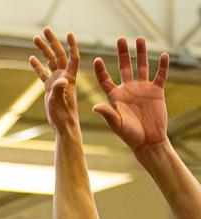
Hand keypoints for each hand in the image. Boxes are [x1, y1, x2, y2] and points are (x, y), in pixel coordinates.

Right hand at [29, 27, 79, 133]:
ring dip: (43, 50)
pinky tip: (32, 58)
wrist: (64, 126)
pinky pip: (43, 74)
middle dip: (52, 42)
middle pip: (58, 55)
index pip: (72, 57)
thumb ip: (60, 90)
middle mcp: (64, 76)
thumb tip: (61, 80)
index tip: (69, 34)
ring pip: (50, 62)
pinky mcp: (50, 89)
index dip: (71, 45)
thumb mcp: (60, 102)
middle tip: (45, 30)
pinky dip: (38, 66)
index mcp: (69, 78)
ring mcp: (57, 82)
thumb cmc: (64, 116)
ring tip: (35, 39)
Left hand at [93, 36, 169, 152]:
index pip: (106, 80)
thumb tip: (94, 107)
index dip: (101, 70)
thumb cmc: (130, 135)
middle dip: (122, 53)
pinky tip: (163, 55)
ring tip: (140, 39)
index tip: (97, 59)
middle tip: (120, 39)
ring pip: (142, 66)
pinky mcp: (156, 91)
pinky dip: (162, 65)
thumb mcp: (117, 124)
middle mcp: (128, 89)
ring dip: (141, 53)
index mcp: (116, 97)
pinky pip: (160, 75)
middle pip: (124, 67)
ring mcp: (143, 88)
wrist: (148, 141)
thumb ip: (107, 113)